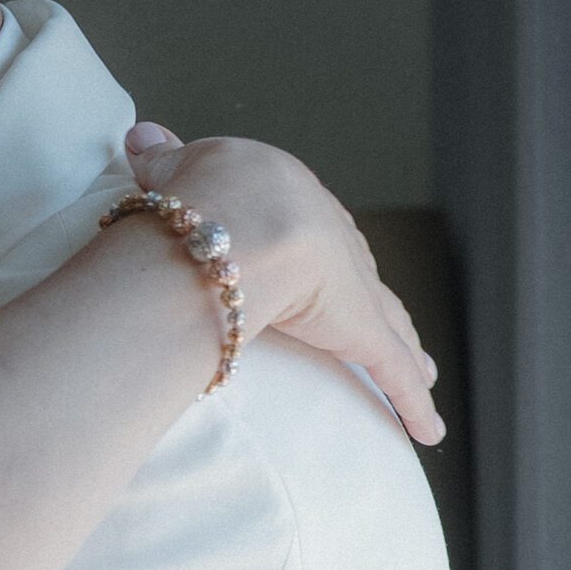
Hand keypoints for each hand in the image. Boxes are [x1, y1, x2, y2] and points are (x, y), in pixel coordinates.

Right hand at [124, 125, 442, 447]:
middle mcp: (331, 235)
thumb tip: (140, 138)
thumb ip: (164, 159)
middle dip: (367, 296)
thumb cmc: (200, 193)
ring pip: (386, 319)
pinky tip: (430, 431)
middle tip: (377, 317)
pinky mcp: (362, 329)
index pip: (309, 226)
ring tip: (425, 369)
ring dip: (405, 345)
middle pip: (356, 273)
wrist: (234, 219)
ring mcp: (351, 284)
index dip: (314, 246)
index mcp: (287, 195)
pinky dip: (413, 402)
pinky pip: (393, 372)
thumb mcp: (174, 172)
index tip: (314, 263)